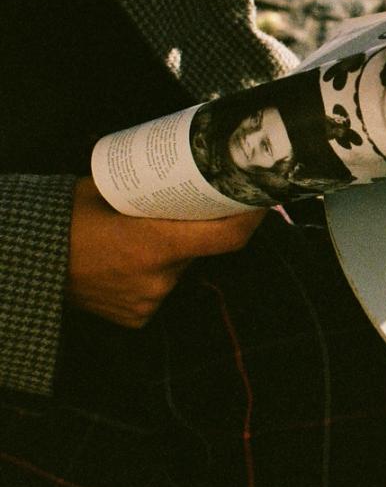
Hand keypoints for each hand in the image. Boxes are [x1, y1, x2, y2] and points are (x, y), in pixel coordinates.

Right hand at [66, 177, 266, 326]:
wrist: (24, 267)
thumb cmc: (61, 221)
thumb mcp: (103, 191)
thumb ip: (144, 188)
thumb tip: (180, 168)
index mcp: (155, 244)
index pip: (226, 237)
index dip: (249, 218)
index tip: (260, 198)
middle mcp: (159, 278)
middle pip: (198, 248)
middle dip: (192, 228)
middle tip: (177, 206)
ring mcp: (149, 302)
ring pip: (178, 269)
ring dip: (168, 252)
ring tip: (134, 236)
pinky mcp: (137, 318)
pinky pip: (159, 289)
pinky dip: (151, 274)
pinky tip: (125, 262)